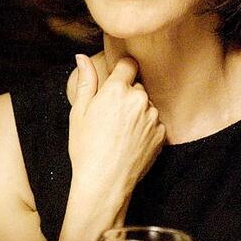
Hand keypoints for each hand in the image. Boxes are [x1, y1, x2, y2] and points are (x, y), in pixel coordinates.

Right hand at [68, 54, 164, 194]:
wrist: (104, 183)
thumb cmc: (86, 148)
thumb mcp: (79, 112)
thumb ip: (85, 80)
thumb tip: (81, 57)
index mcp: (117, 90)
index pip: (129, 64)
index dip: (122, 70)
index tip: (117, 80)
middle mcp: (139, 99)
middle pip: (137, 86)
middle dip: (127, 94)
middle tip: (112, 115)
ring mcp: (153, 117)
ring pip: (146, 105)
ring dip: (138, 111)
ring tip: (121, 132)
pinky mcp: (162, 134)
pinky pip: (154, 122)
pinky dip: (146, 128)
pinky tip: (131, 141)